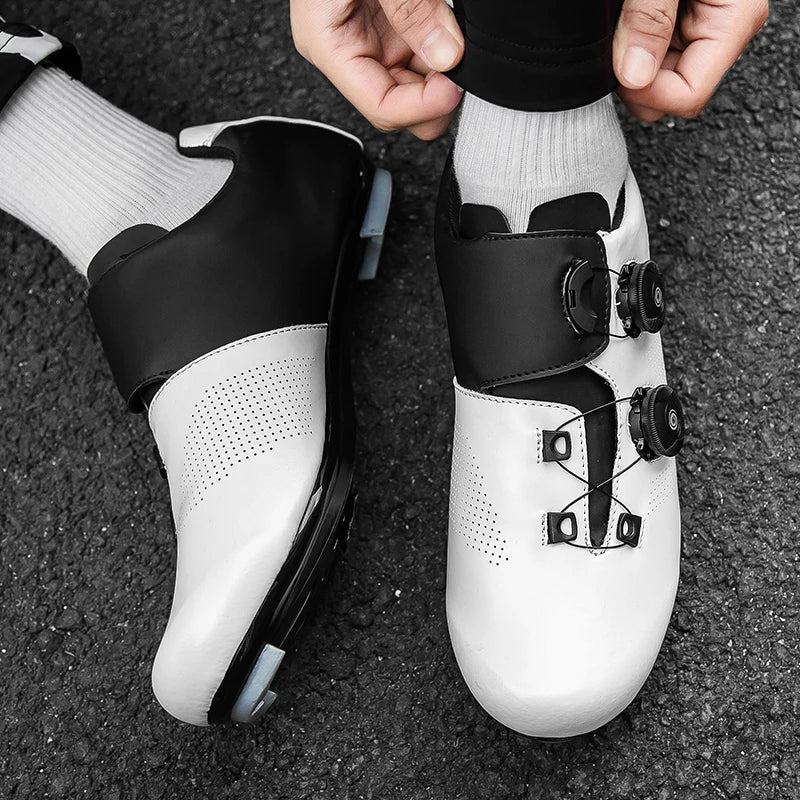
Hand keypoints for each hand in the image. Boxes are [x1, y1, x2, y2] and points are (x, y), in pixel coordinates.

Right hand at [290, 0, 464, 139]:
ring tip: (462, 46)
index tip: (453, 90)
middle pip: (399, 104)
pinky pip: (422, 52)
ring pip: (415, 82)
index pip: (379, 106)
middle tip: (465, 72)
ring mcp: (371, 38)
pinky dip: (444, 50)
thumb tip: (446, 54)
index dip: (420, 108)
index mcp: (328, 46)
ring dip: (443, 73)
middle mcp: (349, 50)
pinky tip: (455, 38)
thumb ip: (409, 10)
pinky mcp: (390, 22)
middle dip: (435, 97)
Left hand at [613, 0, 768, 120]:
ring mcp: (702, 32)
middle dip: (637, 87)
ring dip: (631, 70)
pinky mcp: (683, 26)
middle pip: (673, 98)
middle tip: (614, 52)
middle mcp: (722, 32)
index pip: (690, 96)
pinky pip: (655, 62)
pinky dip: (633, 55)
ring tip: (622, 30)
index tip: (620, 74)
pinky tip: (626, 30)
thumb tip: (636, 75)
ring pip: (660, 84)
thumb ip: (651, 21)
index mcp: (732, 21)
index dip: (648, 94)